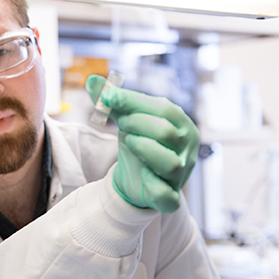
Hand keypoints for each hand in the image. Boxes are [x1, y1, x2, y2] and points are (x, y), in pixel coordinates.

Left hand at [86, 75, 199, 213]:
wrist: (138, 182)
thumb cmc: (138, 144)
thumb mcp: (125, 120)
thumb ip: (111, 102)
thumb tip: (91, 79)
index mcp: (181, 124)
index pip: (163, 108)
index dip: (134, 101)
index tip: (107, 98)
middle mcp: (187, 149)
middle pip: (166, 132)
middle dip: (138, 125)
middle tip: (121, 125)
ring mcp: (181, 175)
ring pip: (170, 163)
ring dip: (145, 150)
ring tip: (130, 142)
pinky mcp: (171, 199)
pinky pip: (168, 196)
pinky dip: (154, 186)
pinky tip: (142, 174)